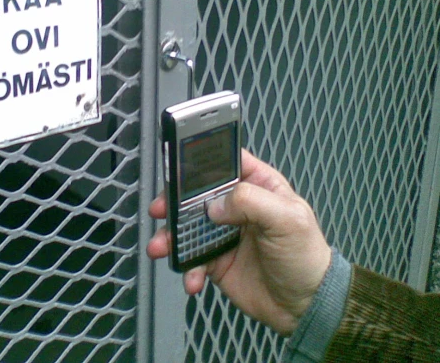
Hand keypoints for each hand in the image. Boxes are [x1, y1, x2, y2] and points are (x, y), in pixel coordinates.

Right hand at [146, 150, 331, 335]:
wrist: (305, 307)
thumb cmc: (307, 257)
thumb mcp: (289, 219)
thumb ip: (251, 201)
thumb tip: (215, 203)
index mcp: (257, 185)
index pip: (224, 162)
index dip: (201, 162)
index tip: (179, 168)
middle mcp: (237, 206)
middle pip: (195, 193)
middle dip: (174, 200)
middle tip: (161, 209)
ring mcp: (223, 232)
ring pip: (186, 225)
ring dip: (170, 236)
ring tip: (161, 247)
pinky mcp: (215, 259)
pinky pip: (190, 257)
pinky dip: (186, 267)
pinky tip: (192, 278)